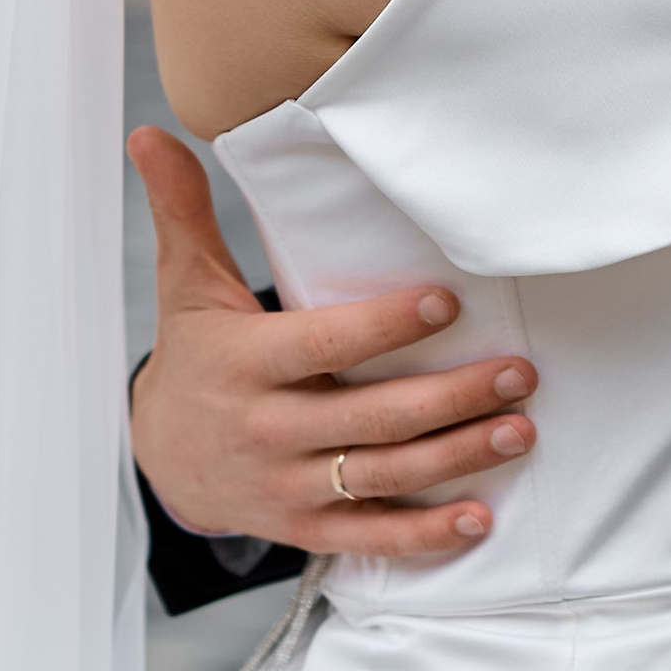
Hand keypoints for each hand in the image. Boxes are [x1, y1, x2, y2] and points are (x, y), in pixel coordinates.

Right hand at [127, 128, 537, 563]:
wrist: (161, 457)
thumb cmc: (195, 357)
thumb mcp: (186, 287)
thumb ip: (184, 212)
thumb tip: (150, 132)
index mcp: (244, 365)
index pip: (324, 344)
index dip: (386, 327)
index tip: (447, 302)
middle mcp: (268, 429)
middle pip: (372, 416)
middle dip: (452, 396)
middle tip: (519, 372)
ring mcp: (288, 485)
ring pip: (384, 474)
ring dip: (458, 456)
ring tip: (520, 428)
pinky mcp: (305, 527)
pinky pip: (371, 537)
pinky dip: (426, 535)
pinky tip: (479, 518)